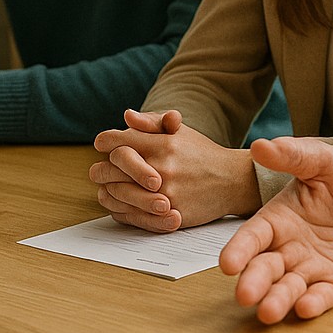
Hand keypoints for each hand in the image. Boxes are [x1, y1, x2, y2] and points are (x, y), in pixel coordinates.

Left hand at [92, 109, 259, 231]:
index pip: (115, 142)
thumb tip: (126, 117)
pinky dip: (121, 209)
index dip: (105, 142)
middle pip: (108, 169)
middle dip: (101, 168)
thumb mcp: (180, 131)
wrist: (231, 181)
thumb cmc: (201, 153)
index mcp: (161, 144)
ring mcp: (163, 193)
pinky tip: (124, 203)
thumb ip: (151, 122)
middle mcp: (160, 168)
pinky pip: (130, 216)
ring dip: (109, 190)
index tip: (103, 144)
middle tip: (102, 169)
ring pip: (115, 194)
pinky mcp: (167, 215)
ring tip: (111, 186)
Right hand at [219, 136, 332, 323]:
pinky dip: (313, 304)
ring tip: (269, 310)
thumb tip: (261, 145)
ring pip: (288, 289)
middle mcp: (289, 249)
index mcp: (279, 220)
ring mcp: (311, 270)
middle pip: (265, 269)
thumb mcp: (326, 162)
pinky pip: (322, 297)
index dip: (239, 250)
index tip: (228, 264)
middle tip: (245, 295)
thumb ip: (295, 155)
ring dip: (277, 300)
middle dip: (253, 282)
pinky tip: (307, 307)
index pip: (252, 237)